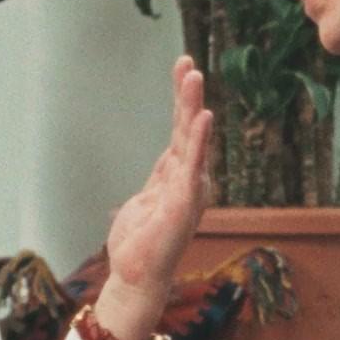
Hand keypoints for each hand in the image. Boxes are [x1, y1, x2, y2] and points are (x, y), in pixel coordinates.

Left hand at [94, 55, 211, 339]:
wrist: (136, 276)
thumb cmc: (140, 243)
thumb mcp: (147, 199)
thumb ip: (161, 177)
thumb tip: (168, 159)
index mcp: (177, 175)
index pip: (180, 129)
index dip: (181, 99)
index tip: (182, 69)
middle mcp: (189, 178)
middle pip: (187, 127)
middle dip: (186, 94)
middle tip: (186, 63)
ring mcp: (189, 188)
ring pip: (191, 139)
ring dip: (192, 107)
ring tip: (194, 76)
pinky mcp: (185, 201)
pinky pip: (193, 164)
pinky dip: (199, 139)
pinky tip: (203, 117)